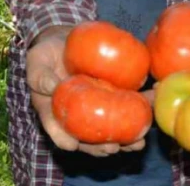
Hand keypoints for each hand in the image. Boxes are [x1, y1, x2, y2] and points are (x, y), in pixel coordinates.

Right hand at [26, 26, 146, 155]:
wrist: (65, 42)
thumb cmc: (47, 55)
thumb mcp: (37, 61)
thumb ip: (40, 75)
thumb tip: (51, 86)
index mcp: (55, 113)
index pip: (57, 130)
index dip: (64, 139)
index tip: (72, 144)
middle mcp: (78, 116)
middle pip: (88, 138)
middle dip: (100, 147)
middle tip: (111, 148)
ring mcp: (97, 108)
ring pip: (111, 129)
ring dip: (126, 138)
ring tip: (138, 142)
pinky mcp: (114, 94)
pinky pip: (128, 105)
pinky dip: (142, 107)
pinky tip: (152, 103)